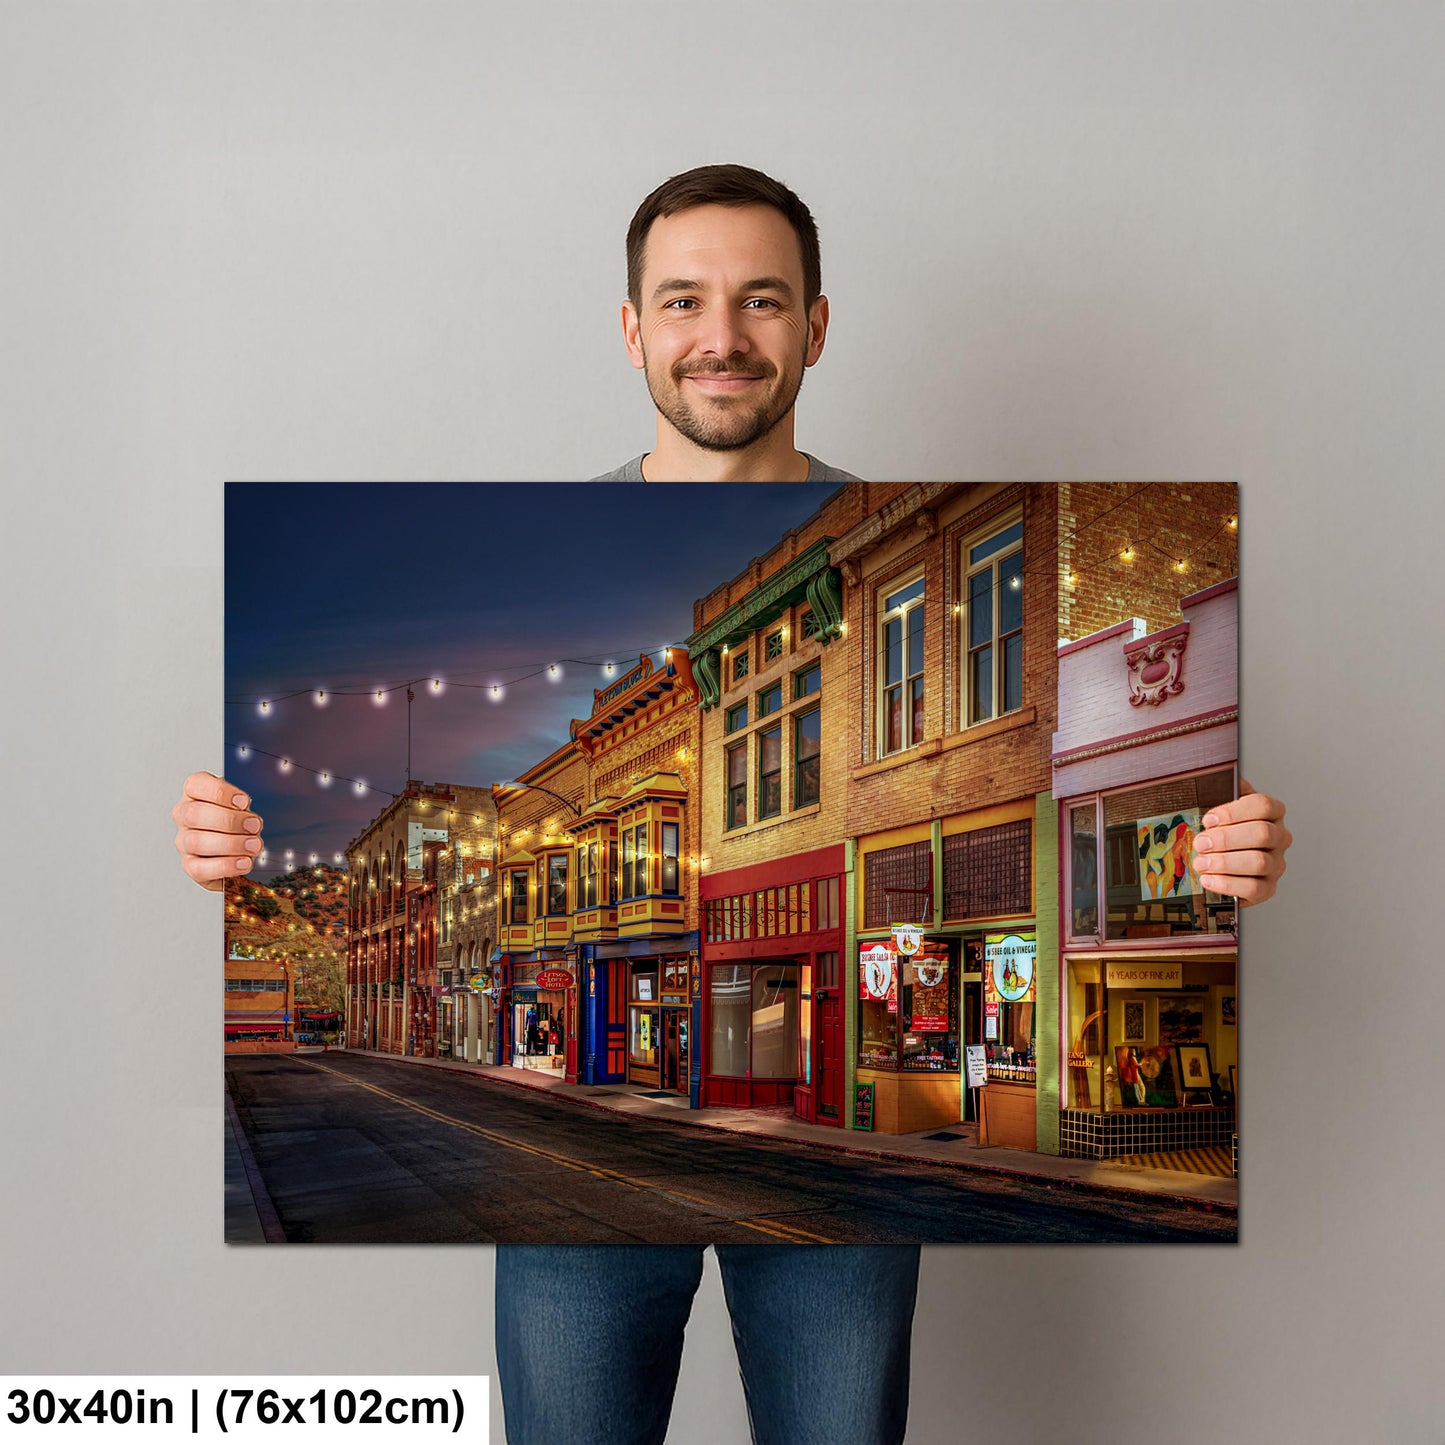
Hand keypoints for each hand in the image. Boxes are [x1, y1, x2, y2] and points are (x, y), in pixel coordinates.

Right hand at [172, 771, 264, 891]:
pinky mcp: (190, 866)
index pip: (195, 784)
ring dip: (231, 844)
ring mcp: (184, 842)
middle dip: (229, 820)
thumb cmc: (239, 821)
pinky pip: (201, 868)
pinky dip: (226, 865)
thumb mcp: (244, 806)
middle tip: (254, 826)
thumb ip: (245, 806)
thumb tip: (252, 815)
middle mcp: (184, 816)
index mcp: (195, 793)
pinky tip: (244, 862)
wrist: (238, 849)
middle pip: (195, 814)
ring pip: (197, 842)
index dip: (220, 792)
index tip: (244, 801)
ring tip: (254, 845)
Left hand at [1192, 778, 1290, 905]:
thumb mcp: (1221, 806)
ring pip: (1259, 862)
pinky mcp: (1268, 888)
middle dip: (1226, 839)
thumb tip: (1218, 774)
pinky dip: (1227, 884)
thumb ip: (1222, 790)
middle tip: (1201, 843)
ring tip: (1201, 862)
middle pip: (1262, 834)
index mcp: (1271, 812)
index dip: (1234, 812)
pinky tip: (1209, 879)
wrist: (1223, 862)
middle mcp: (1279, 837)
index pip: (1263, 805)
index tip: (1208, 819)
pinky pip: (1254, 888)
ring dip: (1224, 862)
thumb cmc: (1222, 830)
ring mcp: (1276, 863)